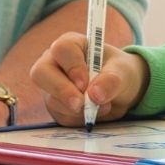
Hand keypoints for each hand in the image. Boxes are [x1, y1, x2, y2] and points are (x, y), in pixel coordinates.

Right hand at [31, 32, 147, 126]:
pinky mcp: (55, 106)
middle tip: (81, 104)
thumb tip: (94, 95)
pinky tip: (94, 112)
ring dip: (77, 108)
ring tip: (103, 106)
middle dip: (62, 91)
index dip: (72, 66)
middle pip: (41, 73)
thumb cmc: (118, 72)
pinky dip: (78, 118)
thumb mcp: (123, 72)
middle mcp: (54, 63)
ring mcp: (52, 86)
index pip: (62, 49)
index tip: (85, 83)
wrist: (120, 91)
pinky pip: (60, 116)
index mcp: (71, 45)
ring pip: (51, 99)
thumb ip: (112, 79)